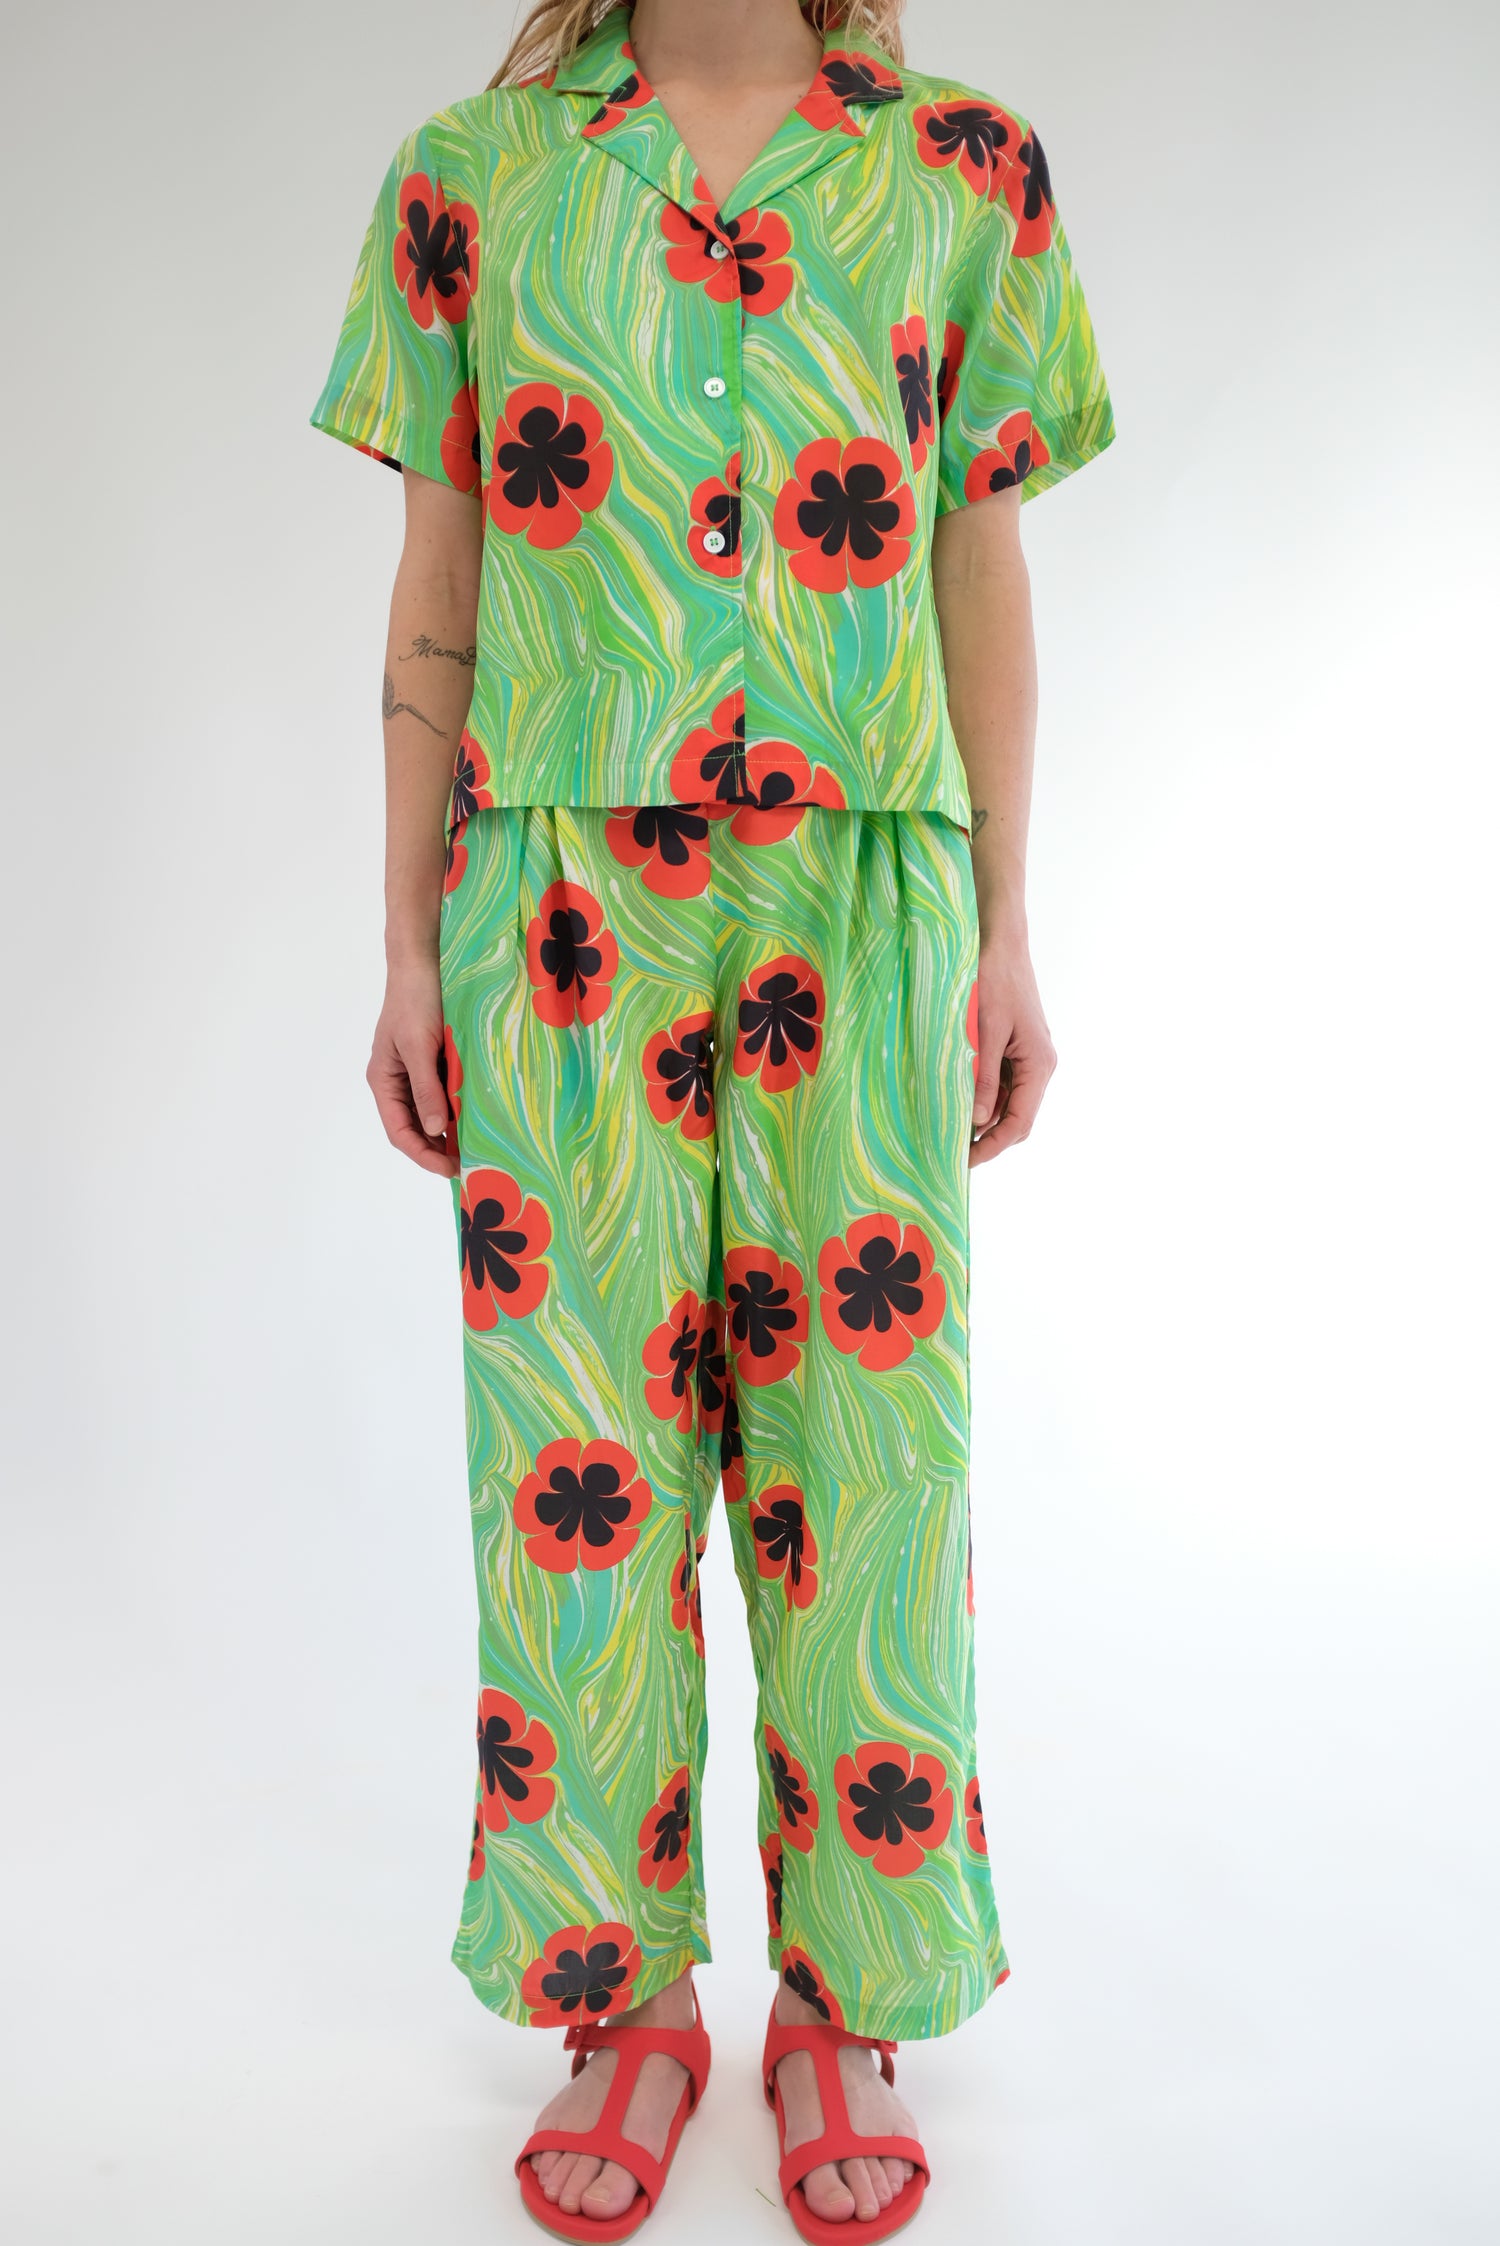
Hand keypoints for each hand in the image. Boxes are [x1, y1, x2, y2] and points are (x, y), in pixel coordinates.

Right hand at [367, 959, 457, 1176]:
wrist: (425, 961)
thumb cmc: (415, 999)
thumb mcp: (419, 1046)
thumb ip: (426, 1089)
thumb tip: (434, 1128)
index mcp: (384, 1081)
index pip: (400, 1132)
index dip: (424, 1155)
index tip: (450, 1169)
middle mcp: (398, 1082)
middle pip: (416, 1128)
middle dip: (440, 1149)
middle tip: (472, 1164)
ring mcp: (418, 1073)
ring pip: (433, 1114)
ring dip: (452, 1131)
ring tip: (478, 1147)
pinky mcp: (437, 1062)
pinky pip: (447, 1094)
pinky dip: (461, 1108)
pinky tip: (480, 1116)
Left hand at [970, 925, 1055, 1167]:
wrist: (999, 940)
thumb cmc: (994, 979)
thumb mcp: (985, 1032)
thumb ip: (984, 1078)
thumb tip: (978, 1122)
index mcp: (1039, 1064)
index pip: (1020, 1122)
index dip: (993, 1146)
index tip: (965, 1161)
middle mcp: (1039, 1064)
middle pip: (1017, 1117)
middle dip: (988, 1138)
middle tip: (953, 1153)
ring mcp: (1028, 1056)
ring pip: (1008, 1102)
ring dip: (984, 1118)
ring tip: (951, 1130)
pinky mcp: (1016, 1046)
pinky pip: (1002, 1082)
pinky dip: (983, 1095)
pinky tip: (958, 1101)